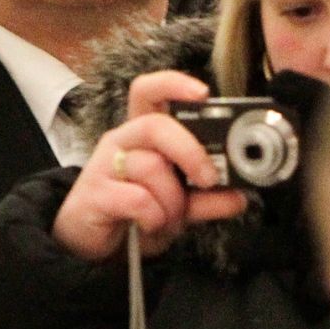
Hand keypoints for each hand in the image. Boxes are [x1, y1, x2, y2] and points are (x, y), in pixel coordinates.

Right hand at [52, 70, 246, 260]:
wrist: (89, 244)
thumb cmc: (133, 215)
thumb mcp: (178, 207)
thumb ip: (207, 200)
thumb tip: (240, 198)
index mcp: (143, 135)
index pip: (149, 92)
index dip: (173, 84)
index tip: (203, 93)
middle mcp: (123, 142)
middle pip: (156, 125)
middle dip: (190, 151)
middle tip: (209, 179)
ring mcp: (105, 165)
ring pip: (151, 167)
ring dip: (172, 201)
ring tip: (169, 220)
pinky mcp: (95, 193)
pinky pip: (138, 199)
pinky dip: (154, 217)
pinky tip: (150, 226)